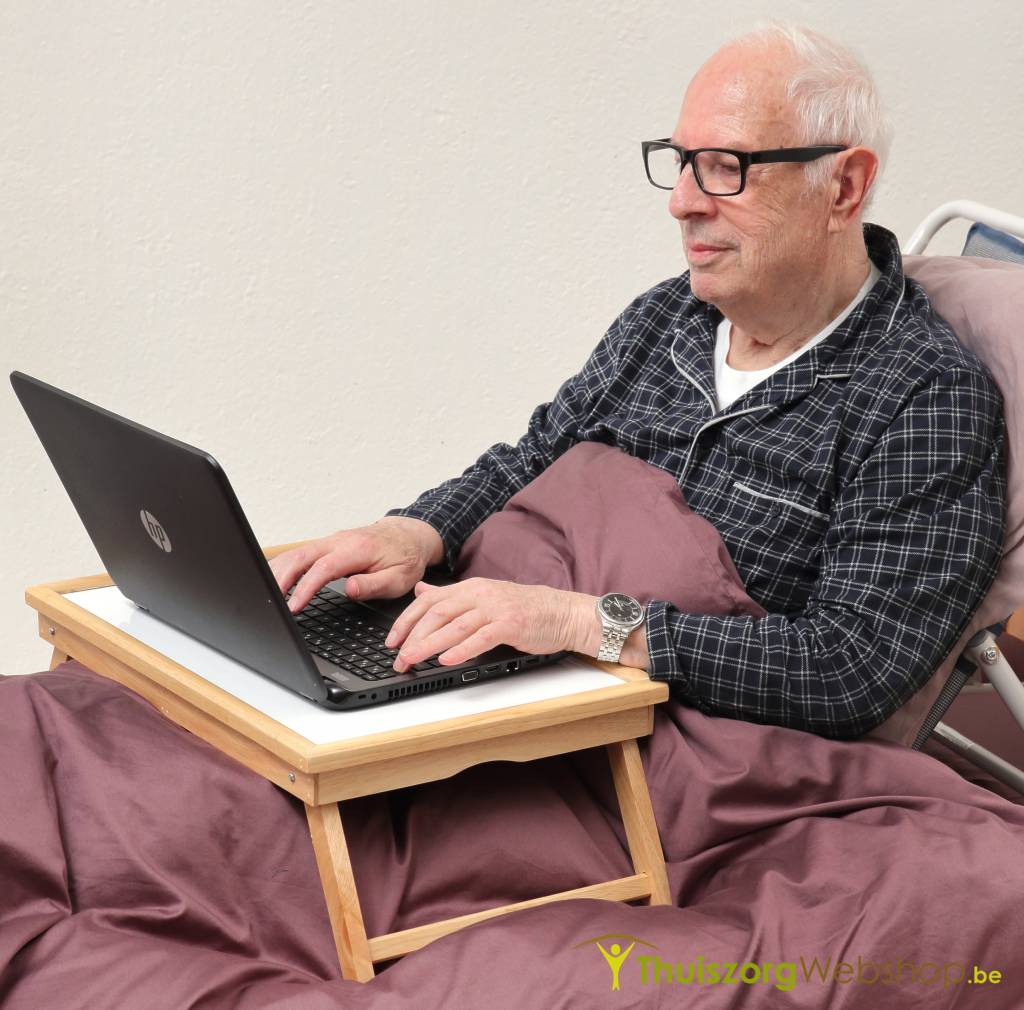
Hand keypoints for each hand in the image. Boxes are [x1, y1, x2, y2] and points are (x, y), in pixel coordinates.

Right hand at [268, 517, 443, 612]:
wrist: (408, 535)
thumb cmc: (405, 558)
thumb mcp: (399, 578)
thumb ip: (373, 584)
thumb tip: (349, 590)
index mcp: (357, 550)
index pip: (324, 568)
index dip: (305, 587)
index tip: (294, 606)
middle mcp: (340, 541)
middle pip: (301, 556)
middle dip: (281, 577)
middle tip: (269, 601)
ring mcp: (331, 541)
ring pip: (296, 552)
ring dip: (278, 571)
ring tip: (265, 594)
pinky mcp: (327, 545)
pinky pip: (300, 553)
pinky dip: (283, 565)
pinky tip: (273, 579)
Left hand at [385, 577, 596, 672]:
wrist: (561, 612)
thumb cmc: (523, 609)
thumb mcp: (483, 597)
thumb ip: (450, 596)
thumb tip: (421, 592)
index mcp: (470, 588)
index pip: (429, 602)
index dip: (406, 621)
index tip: (391, 641)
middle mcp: (480, 594)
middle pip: (437, 613)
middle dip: (413, 637)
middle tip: (398, 657)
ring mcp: (495, 608)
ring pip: (455, 626)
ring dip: (429, 644)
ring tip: (412, 659)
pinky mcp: (510, 624)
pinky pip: (481, 637)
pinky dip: (462, 649)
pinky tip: (447, 660)